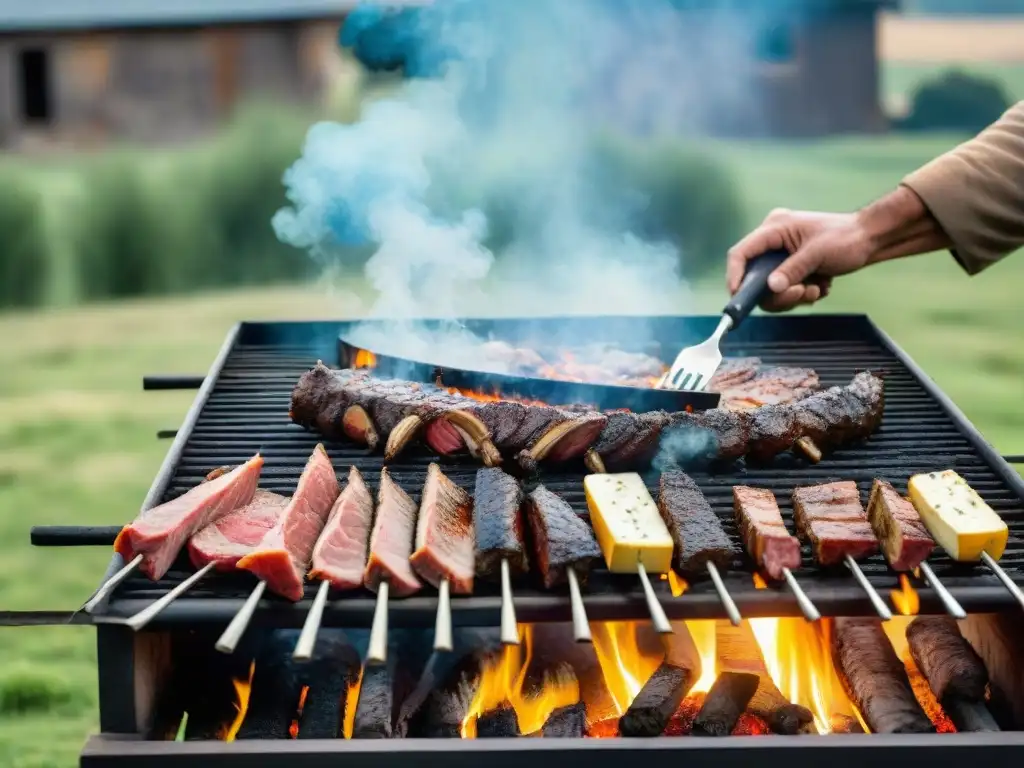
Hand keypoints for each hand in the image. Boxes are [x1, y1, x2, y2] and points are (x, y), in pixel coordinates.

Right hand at [726, 208, 874, 311]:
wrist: (870, 240)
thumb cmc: (846, 238)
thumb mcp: (818, 254)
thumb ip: (793, 270)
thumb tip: (772, 288)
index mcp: (774, 228)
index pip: (742, 253)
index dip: (735, 275)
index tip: (738, 297)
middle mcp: (773, 242)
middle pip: (756, 278)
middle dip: (777, 293)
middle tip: (800, 294)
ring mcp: (782, 256)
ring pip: (771, 288)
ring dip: (793, 296)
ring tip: (816, 289)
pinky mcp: (791, 268)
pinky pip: (785, 289)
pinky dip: (801, 293)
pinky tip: (820, 286)